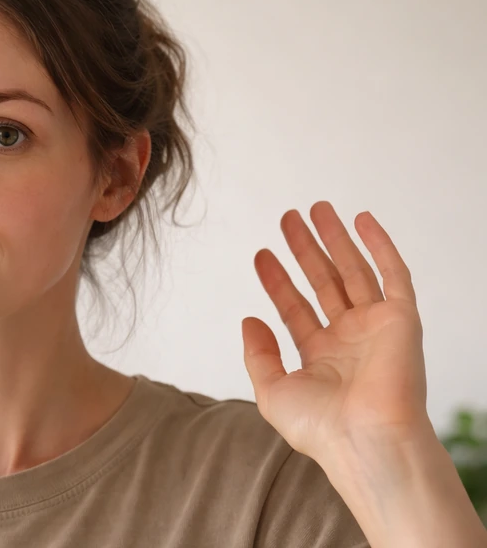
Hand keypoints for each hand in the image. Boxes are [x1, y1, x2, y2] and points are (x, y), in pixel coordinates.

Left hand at [241, 201, 430, 464]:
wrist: (367, 441)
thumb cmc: (322, 429)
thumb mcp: (272, 391)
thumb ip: (258, 354)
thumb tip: (249, 321)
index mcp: (322, 358)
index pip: (296, 309)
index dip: (277, 281)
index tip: (261, 255)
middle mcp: (351, 340)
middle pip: (324, 282)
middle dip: (305, 250)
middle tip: (287, 219)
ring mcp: (377, 328)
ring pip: (354, 271)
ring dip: (336, 238)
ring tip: (316, 208)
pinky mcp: (402, 320)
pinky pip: (394, 275)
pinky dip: (380, 245)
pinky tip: (361, 220)